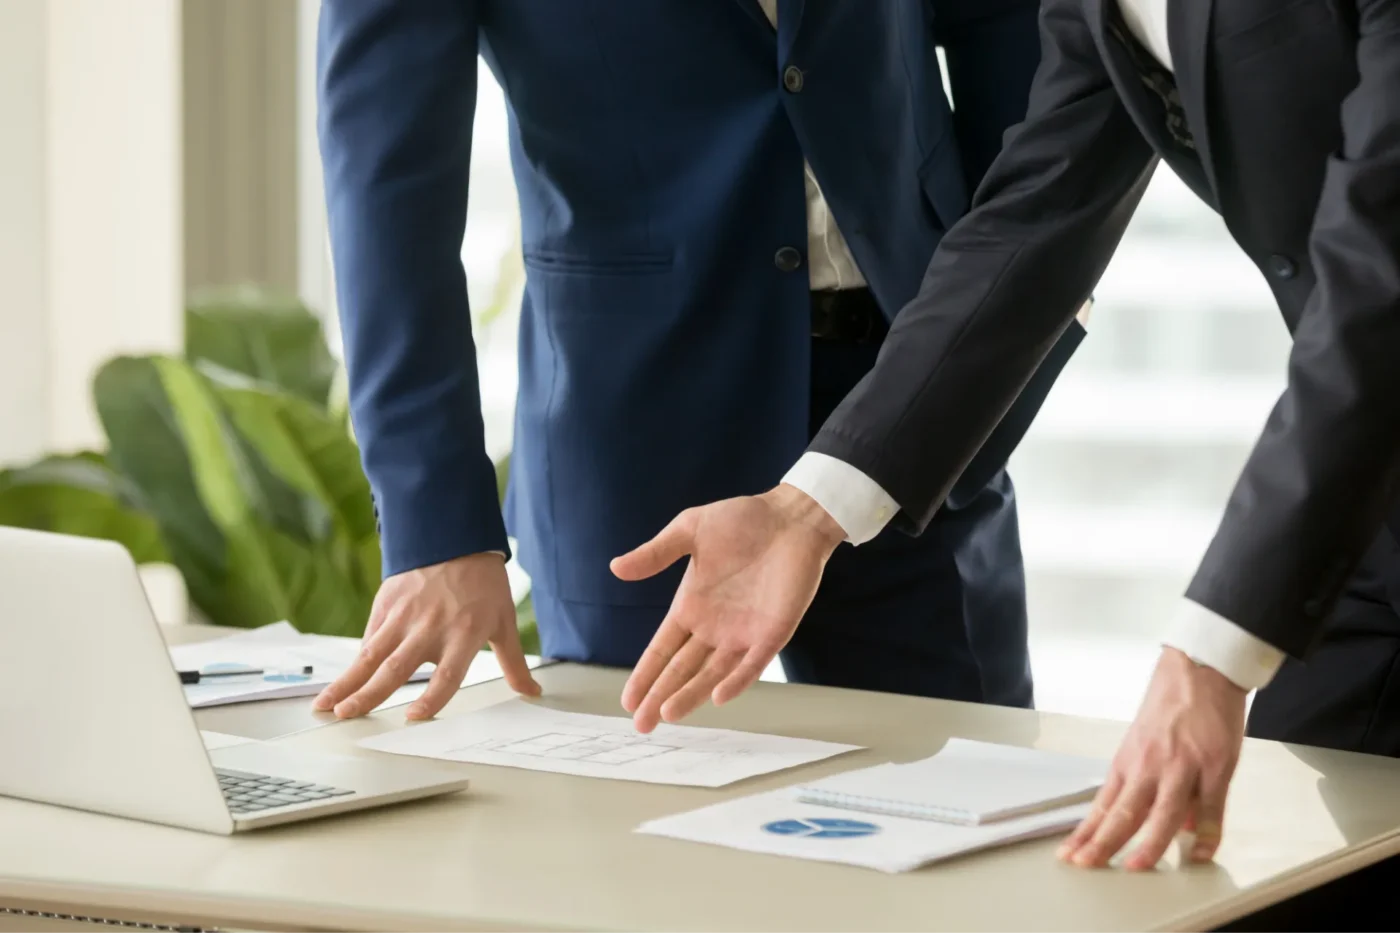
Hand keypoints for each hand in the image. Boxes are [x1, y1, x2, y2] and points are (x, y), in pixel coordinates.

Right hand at [312, 552, 540, 720]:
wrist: (456, 537)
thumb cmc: (483, 584)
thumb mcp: (504, 622)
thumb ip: (514, 662)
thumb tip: (531, 692)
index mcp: (463, 635)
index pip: (446, 675)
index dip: (430, 698)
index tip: (413, 717)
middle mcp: (430, 627)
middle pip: (396, 667)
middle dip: (368, 694)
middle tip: (346, 715)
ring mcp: (404, 615)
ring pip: (371, 654)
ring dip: (347, 682)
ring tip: (326, 705)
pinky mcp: (386, 604)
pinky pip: (370, 637)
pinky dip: (356, 660)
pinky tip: (341, 681)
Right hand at [610, 484, 844, 732]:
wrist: (790, 517)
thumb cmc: (742, 520)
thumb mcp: (690, 531)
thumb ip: (656, 554)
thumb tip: (615, 568)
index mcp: (691, 607)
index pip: (662, 650)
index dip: (645, 675)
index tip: (626, 701)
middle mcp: (714, 627)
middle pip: (682, 670)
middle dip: (660, 697)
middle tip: (640, 725)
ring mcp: (744, 633)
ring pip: (712, 674)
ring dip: (691, 694)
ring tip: (667, 714)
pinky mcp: (773, 633)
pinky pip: (753, 664)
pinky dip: (736, 681)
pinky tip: (717, 696)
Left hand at [1058, 647, 1247, 869]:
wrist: (1198, 669)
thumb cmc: (1170, 703)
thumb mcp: (1146, 741)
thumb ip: (1150, 782)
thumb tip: (1167, 824)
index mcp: (1129, 761)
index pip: (1103, 805)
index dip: (1087, 833)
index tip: (1071, 855)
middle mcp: (1148, 766)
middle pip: (1123, 812)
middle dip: (1103, 843)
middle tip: (1086, 866)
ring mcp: (1181, 767)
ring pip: (1161, 814)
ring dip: (1148, 844)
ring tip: (1134, 868)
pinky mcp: (1213, 766)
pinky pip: (1209, 808)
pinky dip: (1204, 835)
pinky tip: (1196, 854)